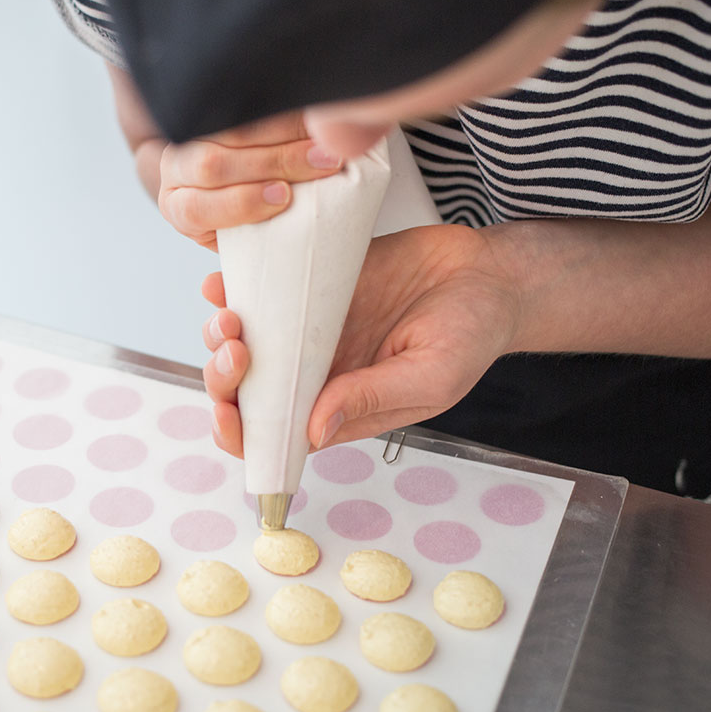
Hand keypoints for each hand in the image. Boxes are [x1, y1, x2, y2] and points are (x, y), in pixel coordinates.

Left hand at [158, 113, 344, 250]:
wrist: (216, 176)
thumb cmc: (239, 218)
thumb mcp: (242, 244)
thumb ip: (247, 265)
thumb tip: (257, 292)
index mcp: (181, 210)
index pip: (197, 208)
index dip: (240, 202)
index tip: (282, 198)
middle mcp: (176, 171)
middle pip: (212, 164)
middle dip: (272, 162)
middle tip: (321, 163)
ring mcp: (191, 135)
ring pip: (228, 129)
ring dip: (283, 134)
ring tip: (324, 139)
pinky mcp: (213, 111)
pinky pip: (243, 106)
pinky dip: (282, 112)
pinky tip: (313, 115)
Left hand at [201, 224, 522, 455]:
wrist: (489, 274)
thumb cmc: (471, 335)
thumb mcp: (430, 376)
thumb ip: (372, 398)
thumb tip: (314, 428)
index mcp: (340, 409)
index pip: (274, 437)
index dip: (240, 433)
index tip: (229, 412)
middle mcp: (316, 373)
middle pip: (246, 388)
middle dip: (223, 374)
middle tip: (235, 345)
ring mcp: (309, 328)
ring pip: (245, 339)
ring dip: (221, 331)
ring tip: (228, 310)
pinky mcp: (312, 284)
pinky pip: (264, 288)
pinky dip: (237, 284)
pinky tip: (223, 277)